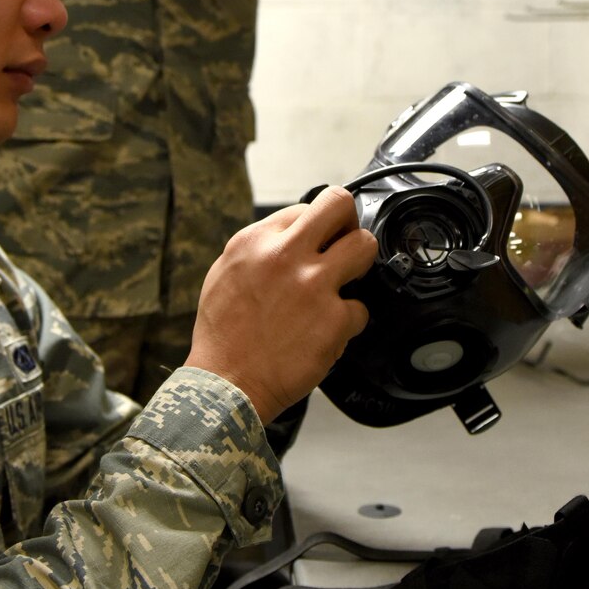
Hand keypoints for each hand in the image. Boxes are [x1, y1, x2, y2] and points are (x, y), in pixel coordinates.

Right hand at [186, 187, 378, 427]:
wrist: (227, 384)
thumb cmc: (224, 335)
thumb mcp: (226, 273)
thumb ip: (260, 249)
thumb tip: (292, 236)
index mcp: (255, 241)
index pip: (305, 208)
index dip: (317, 228)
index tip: (320, 243)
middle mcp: (285, 255)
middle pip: (339, 204)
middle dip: (349, 222)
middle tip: (346, 245)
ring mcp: (314, 285)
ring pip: (365, 246)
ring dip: (360, 265)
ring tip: (345, 284)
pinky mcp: (334, 318)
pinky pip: (361, 309)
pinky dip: (348, 323)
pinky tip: (327, 332)